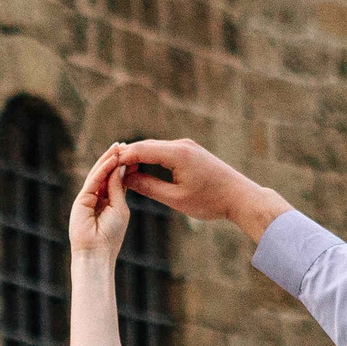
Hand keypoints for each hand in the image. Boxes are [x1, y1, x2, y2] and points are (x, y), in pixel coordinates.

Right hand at [69, 145, 130, 260]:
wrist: (97, 253)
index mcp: (107, 200)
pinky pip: (94, 181)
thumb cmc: (111, 236)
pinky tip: (113, 160)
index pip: (115, 178)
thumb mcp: (120, 208)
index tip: (133, 154)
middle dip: (114, 158)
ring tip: (118, 146)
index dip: (122, 166)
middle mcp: (95, 196)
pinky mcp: (81, 199)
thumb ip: (118, 189)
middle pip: (105, 173)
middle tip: (123, 143)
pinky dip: (103, 170)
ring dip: (108, 159)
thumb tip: (121, 168)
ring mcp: (87, 197)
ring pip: (98, 174)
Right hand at [113, 138, 290, 239]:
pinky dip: (151, 159)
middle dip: (127, 156)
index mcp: (177, 154)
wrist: (241, 197)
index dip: (121, 158)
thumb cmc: (211, 201)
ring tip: (122, 172)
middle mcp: (181, 144)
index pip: (140, 150)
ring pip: (155, 148)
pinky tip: (143, 170)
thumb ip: (149, 187)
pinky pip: (165, 151)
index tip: (105, 168)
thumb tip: (126, 179)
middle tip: (108, 170)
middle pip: (146, 146)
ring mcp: (187, 146)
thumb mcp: (176, 199)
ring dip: (139, 157)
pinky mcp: (191, 152)